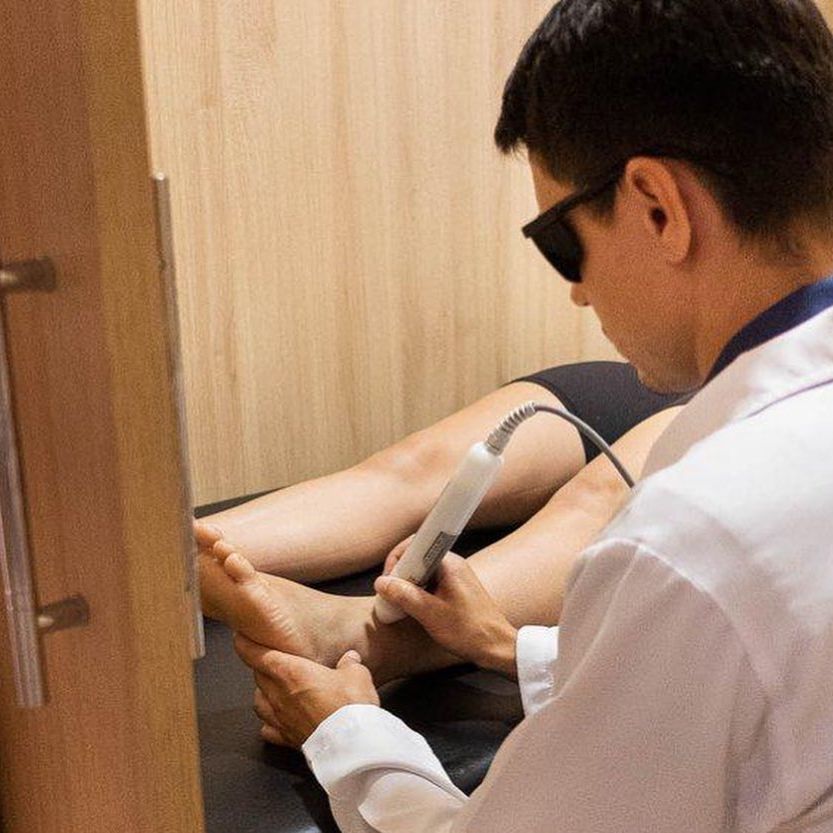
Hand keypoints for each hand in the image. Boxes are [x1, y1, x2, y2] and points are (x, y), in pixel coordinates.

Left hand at [233, 634, 379, 748]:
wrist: (351, 743)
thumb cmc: (350, 705)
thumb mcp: (356, 674)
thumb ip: (349, 663)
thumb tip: (350, 658)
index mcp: (292, 672)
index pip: (257, 655)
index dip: (246, 645)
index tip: (240, 638)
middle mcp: (280, 695)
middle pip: (258, 676)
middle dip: (261, 667)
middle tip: (270, 660)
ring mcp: (281, 719)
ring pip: (258, 702)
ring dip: (262, 693)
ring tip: (271, 689)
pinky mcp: (287, 739)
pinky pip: (268, 730)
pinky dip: (268, 723)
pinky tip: (276, 721)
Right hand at [374, 553, 517, 677]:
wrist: (496, 647)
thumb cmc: (470, 631)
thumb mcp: (430, 614)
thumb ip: (405, 596)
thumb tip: (382, 583)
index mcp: (449, 562)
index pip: (416, 544)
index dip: (398, 559)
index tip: (390, 579)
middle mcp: (452, 564)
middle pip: (417, 557)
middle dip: (400, 574)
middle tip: (392, 594)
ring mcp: (454, 575)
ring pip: (422, 571)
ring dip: (408, 585)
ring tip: (402, 605)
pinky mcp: (455, 588)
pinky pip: (430, 582)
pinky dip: (418, 592)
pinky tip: (414, 609)